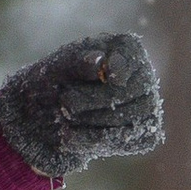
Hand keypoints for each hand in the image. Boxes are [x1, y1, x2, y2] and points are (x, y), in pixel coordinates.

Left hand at [0, 30, 164, 180]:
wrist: (44, 113)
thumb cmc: (53, 80)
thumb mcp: (56, 67)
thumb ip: (77, 61)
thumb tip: (100, 61)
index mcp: (126, 48)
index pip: (131, 60)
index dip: (117, 72)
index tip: (107, 78)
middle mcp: (143, 75)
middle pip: (133, 92)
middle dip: (94, 101)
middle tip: (65, 102)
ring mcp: (147, 106)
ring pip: (131, 119)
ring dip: (92, 121)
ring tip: (66, 117)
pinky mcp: (141, 134)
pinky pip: (127, 141)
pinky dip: (95, 141)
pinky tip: (72, 136)